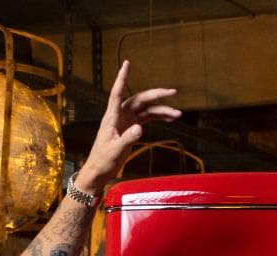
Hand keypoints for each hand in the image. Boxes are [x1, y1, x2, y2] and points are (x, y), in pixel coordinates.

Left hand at [78, 60, 181, 191]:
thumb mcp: (115, 150)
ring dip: (162, 110)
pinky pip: (147, 119)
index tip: (127, 64)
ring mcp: (126, 121)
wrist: (99, 171)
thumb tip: (140, 128)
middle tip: (173, 92)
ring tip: (177, 114)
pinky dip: (158, 118)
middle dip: (157, 95)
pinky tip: (169, 119)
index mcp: (112, 117)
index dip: (122, 78)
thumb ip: (128, 138)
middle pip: (140, 99)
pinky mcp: (131, 129)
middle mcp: (120, 115)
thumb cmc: (103, 160)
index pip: (117, 92)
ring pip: (146, 110)